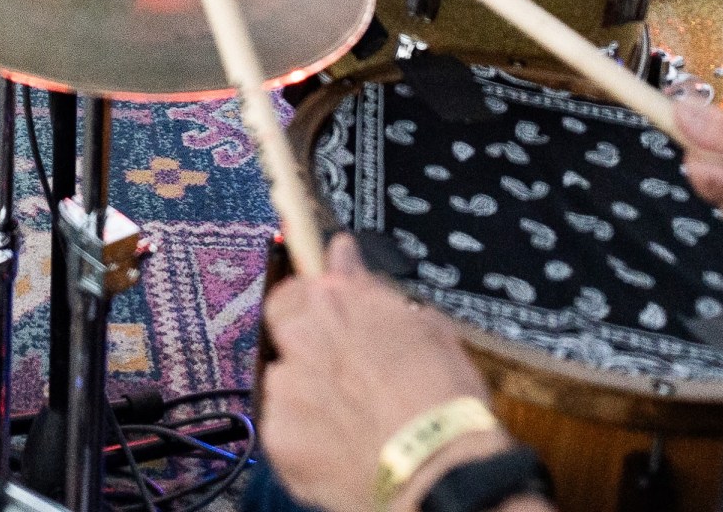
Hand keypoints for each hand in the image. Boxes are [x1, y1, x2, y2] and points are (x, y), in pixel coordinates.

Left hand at [254, 236, 514, 511]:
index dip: (314, 296)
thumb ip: (373, 288)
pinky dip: (304, 435)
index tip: (323, 307)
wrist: (439, 469)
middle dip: (304, 338)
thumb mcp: (428, 327)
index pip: (304, 278)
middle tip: (341, 370)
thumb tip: (345, 252)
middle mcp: (304, 333)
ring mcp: (286, 384)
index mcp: (339, 300)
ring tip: (348, 418)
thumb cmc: (444, 401)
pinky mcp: (278, 433)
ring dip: (306, 391)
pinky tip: (339, 446)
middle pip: (283, 322)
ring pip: (282, 378)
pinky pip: (281, 426)